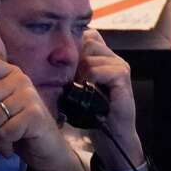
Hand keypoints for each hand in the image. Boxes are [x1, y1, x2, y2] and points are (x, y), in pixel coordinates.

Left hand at [76, 29, 145, 169]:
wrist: (111, 135)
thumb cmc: (92, 113)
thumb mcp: (76, 88)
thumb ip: (70, 71)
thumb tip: (48, 58)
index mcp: (103, 57)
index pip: (86, 35)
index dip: (74, 48)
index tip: (69, 70)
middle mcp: (112, 57)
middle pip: (86, 41)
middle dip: (75, 61)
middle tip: (75, 82)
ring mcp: (119, 65)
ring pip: (88, 56)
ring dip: (80, 74)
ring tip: (83, 90)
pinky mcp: (122, 75)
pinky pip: (96, 69)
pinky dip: (89, 80)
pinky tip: (90, 92)